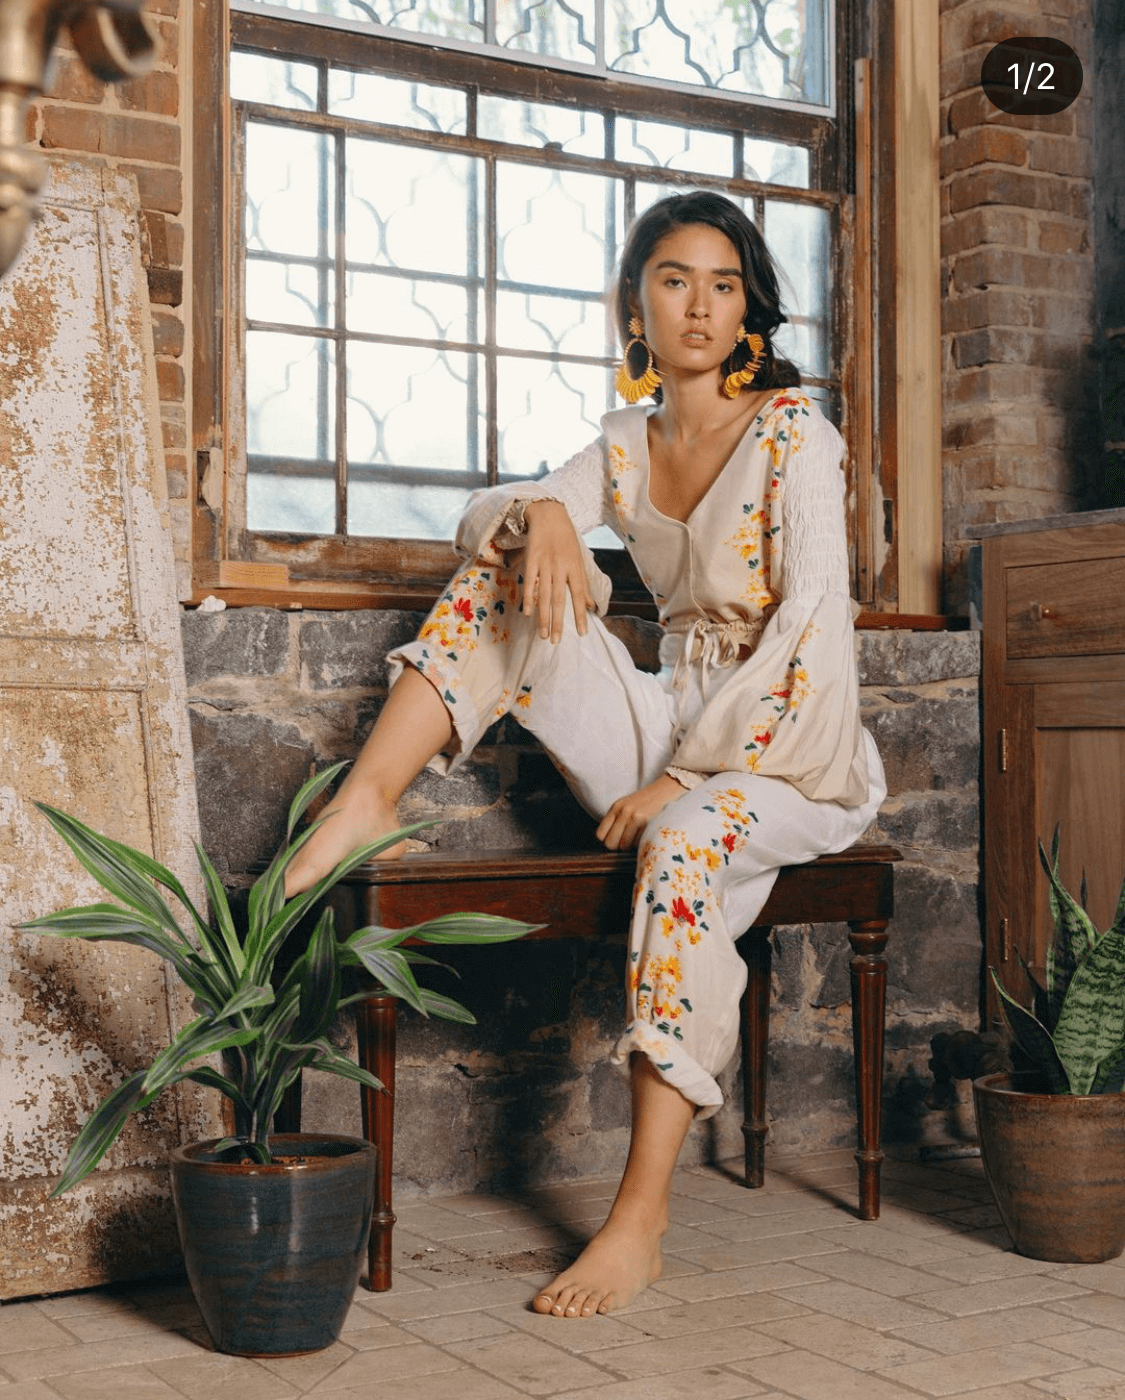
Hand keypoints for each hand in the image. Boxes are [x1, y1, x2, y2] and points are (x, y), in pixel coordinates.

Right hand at [521, 500, 592, 642]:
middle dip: (557, 622)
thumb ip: (583, 584)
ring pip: (543, 595)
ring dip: (542, 617)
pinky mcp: (531, 560)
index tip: (581, 633)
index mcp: (575, 567)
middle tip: (555, 641)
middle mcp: (561, 567)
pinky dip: (529, 598)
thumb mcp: (579, 559)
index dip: (580, 614)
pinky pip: (529, 582)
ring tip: (543, 634)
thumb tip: (590, 606)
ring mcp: (545, 564)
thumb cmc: (566, 540)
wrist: (549, 515)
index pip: (579, 595)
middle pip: (559, 599)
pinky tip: (528, 613)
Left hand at [596, 773, 687, 850]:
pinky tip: (645, 834)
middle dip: (618, 847)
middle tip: (627, 842)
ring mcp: (633, 816)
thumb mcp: (627, 806)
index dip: (607, 841)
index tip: (616, 840)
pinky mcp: (644, 821)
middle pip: (610, 843)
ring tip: (638, 837)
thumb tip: (609, 841)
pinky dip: (641, 842)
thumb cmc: (647, 801)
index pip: (599, 834)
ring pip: (623, 845)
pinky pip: (636, 842)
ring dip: (631, 846)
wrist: (667, 790)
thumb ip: (617, 820)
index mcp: (615, 808)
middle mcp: (622, 811)